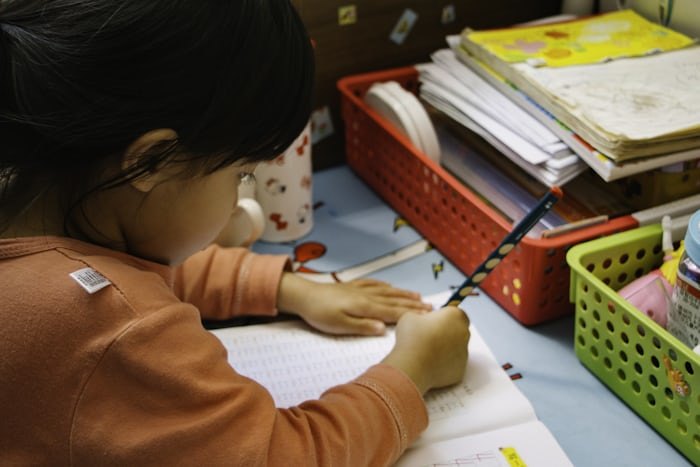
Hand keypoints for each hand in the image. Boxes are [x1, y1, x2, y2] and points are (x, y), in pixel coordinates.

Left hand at [276, 273, 431, 334]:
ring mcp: (360, 289)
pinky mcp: (352, 286)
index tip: (428, 316)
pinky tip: (390, 286)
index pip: (394, 312)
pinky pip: (374, 284)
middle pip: (395, 300)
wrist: (303, 295)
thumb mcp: (340, 325)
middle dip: (413, 304)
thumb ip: (363, 327)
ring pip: (387, 291)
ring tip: (418, 296)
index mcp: (366, 307)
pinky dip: (386, 286)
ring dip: (403, 294)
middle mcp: (367, 296)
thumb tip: (384, 329)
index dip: (412, 314)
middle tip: (431, 307)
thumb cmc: (320, 314)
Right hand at [382, 307, 469, 393]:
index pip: (454, 312)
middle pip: (457, 329)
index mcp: (454, 315)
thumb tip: (422, 319)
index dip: (443, 316)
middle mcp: (464, 333)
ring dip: (445, 348)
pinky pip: (454, 363)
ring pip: (456, 347)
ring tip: (426, 351)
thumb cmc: (412, 339)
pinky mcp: (461, 369)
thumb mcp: (409, 316)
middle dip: (445, 331)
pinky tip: (430, 363)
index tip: (432, 321)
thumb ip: (420, 315)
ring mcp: (464, 352)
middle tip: (428, 336)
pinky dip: (445, 363)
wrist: (412, 366)